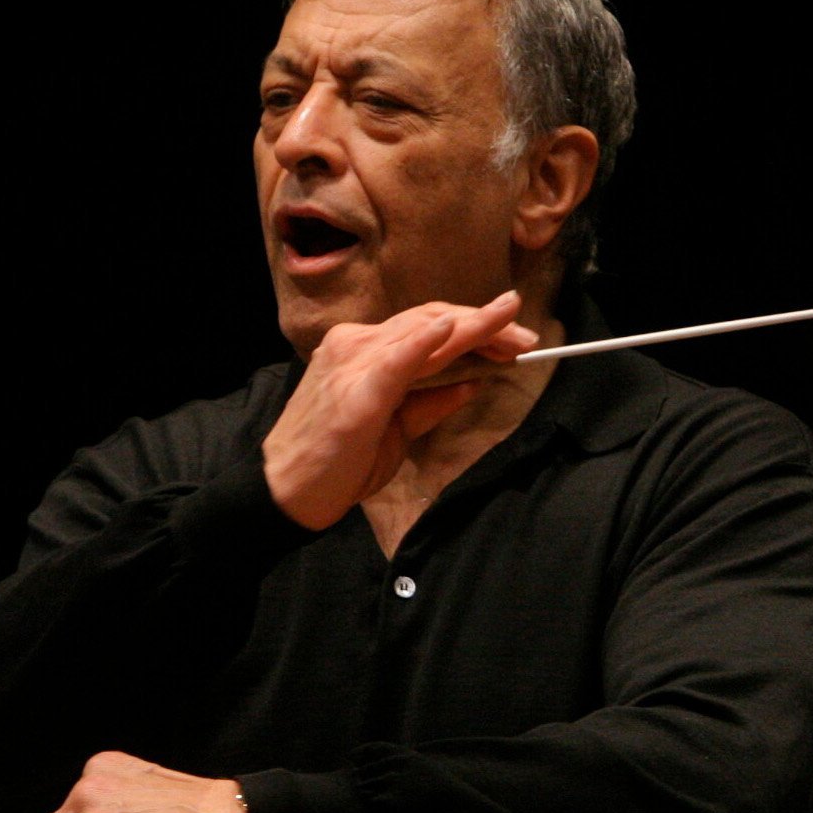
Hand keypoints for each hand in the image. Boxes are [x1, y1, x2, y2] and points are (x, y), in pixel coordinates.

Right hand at [262, 290, 535, 530]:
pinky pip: (397, 357)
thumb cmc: (334, 464)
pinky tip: (454, 328)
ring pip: (422, 330)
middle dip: (484, 324)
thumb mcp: (395, 430)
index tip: (513, 337)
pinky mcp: (356, 389)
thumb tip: (473, 383)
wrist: (286, 492)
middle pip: (430, 320)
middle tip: (526, 337)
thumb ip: (430, 403)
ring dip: (473, 328)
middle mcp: (356, 345)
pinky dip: (426, 340)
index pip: (427, 326)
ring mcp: (353, 361)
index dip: (474, 326)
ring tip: (514, 336)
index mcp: (363, 352)